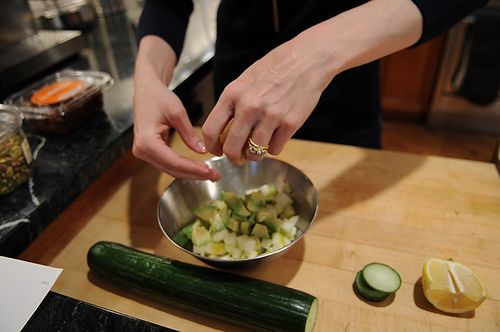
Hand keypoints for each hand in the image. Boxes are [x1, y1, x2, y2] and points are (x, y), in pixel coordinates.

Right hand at [133, 37, 218, 179]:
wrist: (145, 90)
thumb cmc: (158, 97)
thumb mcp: (177, 112)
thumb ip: (189, 134)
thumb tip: (202, 151)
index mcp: (146, 141)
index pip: (173, 161)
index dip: (193, 169)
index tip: (211, 171)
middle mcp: (141, 150)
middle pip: (171, 169)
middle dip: (194, 174)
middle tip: (215, 176)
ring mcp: (143, 152)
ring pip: (169, 169)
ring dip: (190, 173)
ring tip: (210, 174)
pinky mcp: (148, 152)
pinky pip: (167, 163)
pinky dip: (183, 167)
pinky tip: (198, 168)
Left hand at [202, 0, 421, 165]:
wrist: (317, 53)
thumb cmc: (281, 63)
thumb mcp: (251, 75)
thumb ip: (235, 100)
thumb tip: (221, 127)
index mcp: (236, 90)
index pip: (211, 127)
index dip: (210, 143)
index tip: (213, 150)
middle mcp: (251, 105)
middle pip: (230, 147)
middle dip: (230, 156)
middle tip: (235, 156)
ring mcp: (272, 116)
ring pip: (253, 151)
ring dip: (254, 154)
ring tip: (258, 147)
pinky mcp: (293, 123)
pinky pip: (276, 148)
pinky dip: (275, 147)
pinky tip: (279, 136)